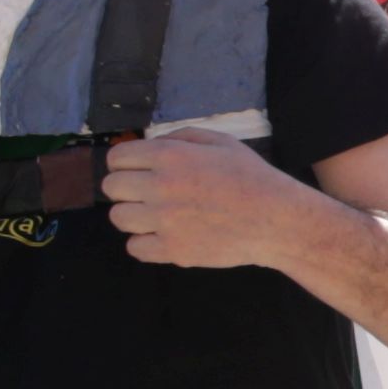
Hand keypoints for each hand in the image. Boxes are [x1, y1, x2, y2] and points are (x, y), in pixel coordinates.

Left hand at [97, 125, 315, 275]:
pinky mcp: (173, 250)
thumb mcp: (219, 141)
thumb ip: (179, 138)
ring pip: (118, 218)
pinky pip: (135, 248)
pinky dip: (145, 242)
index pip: (116, 158)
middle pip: (111, 188)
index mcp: (169, 156)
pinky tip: (163, 235)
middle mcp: (160, 187)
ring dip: (133, 215)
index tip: (137, 170)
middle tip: (146, 193)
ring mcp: (164, 221)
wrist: (275, 219)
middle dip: (125, 188)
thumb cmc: (250, 177)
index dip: (125, 163)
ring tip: (155, 215)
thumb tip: (149, 145)